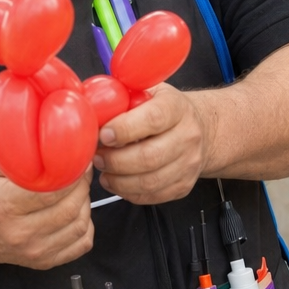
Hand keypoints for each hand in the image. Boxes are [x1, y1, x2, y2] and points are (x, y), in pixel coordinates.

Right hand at [0, 153, 93, 269]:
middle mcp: (20, 232)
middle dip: (82, 185)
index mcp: (3, 206)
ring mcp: (34, 251)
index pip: (49, 191)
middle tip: (80, 171)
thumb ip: (14, 154)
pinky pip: (82, 243)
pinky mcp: (45, 261)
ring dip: (85, 203)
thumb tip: (45, 142)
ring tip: (76, 190)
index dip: (71, 174)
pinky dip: (86, 225)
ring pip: (80, 225)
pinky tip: (75, 212)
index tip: (78, 160)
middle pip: (69, 208)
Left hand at [91, 83, 210, 203]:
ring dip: (119, 180)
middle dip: (115, 161)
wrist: (198, 129)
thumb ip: (122, 97)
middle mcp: (188, 136)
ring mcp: (189, 163)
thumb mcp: (146, 92)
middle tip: (97, 157)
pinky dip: (129, 193)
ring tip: (104, 170)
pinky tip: (117, 181)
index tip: (103, 135)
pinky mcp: (184, 185)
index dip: (125, 129)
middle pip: (149, 157)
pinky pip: (152, 196)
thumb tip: (90, 107)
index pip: (153, 119)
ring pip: (150, 181)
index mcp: (176, 107)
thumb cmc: (162, 110)